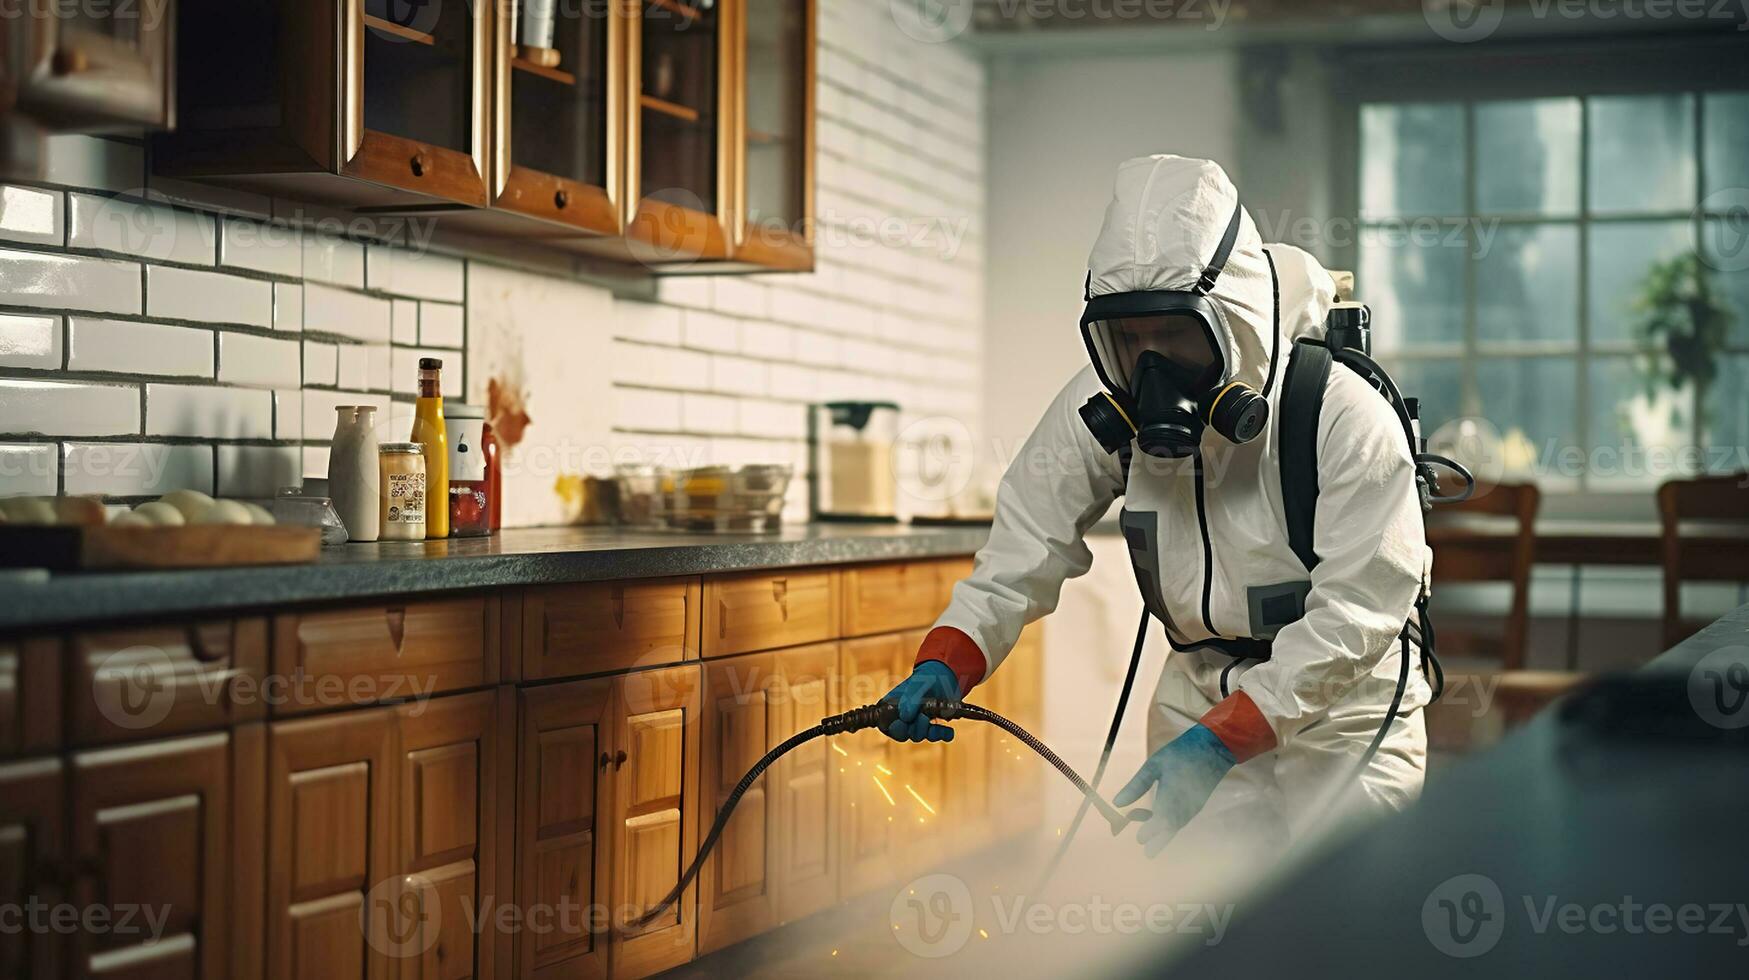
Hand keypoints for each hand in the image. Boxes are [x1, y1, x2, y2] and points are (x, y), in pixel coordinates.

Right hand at [879, 661, 958, 742]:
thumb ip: (910, 699)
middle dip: (915, 729)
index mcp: (893, 708)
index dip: (895, 729)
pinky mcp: (933, 726)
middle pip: (905, 734)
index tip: (903, 723)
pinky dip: (944, 735)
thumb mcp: (917, 685)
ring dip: (928, 733)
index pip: (889, 726)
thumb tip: (905, 717)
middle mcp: (904, 718)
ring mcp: (918, 723)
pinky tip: (949, 731)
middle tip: (923, 717)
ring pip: (920, 735)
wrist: (943, 676)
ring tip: (934, 725)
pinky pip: (938, 735)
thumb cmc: (925, 677)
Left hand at [1112, 724, 1235, 857]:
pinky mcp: (1198, 803)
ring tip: (1149, 834)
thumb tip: (1117, 803)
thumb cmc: (1181, 753)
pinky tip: (1162, 819)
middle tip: (1146, 849)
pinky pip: (1184, 819)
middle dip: (1158, 839)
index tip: (1140, 839)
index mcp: (1172, 796)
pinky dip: (1172, 823)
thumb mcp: (1154, 765)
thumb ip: (1137, 785)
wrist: (1214, 747)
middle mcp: (1185, 805)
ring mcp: (1194, 805)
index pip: (1160, 822)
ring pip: (1177, 825)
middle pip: (1170, 829)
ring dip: (1164, 831)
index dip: (1150, 832)